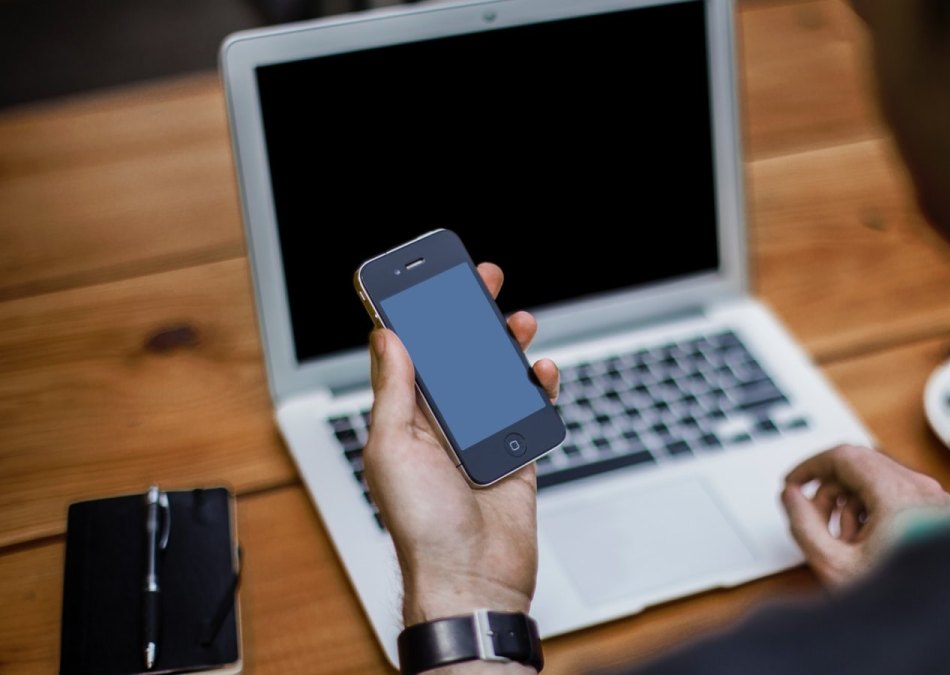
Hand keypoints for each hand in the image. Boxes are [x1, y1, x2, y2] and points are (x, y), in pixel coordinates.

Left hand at [364, 262, 559, 627]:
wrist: (473, 578)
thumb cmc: (423, 526)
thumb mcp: (392, 449)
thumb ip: (394, 392)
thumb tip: (387, 337)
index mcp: (405, 419)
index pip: (410, 354)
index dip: (417, 315)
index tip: (427, 280)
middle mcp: (441, 424)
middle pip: (457, 356)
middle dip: (468, 316)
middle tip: (482, 281)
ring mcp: (480, 437)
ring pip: (496, 376)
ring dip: (506, 346)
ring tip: (519, 322)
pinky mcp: (516, 453)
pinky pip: (529, 409)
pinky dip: (538, 387)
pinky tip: (541, 372)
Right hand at [780, 444, 949, 586]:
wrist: (943, 617)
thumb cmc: (903, 599)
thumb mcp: (836, 565)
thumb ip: (804, 525)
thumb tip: (791, 496)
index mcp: (897, 494)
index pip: (844, 456)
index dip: (810, 467)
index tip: (792, 483)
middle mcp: (920, 488)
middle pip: (858, 466)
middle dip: (829, 491)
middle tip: (813, 520)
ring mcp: (932, 497)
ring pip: (875, 480)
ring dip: (849, 504)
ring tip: (845, 542)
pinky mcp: (936, 510)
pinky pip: (893, 495)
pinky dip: (871, 510)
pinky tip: (866, 544)